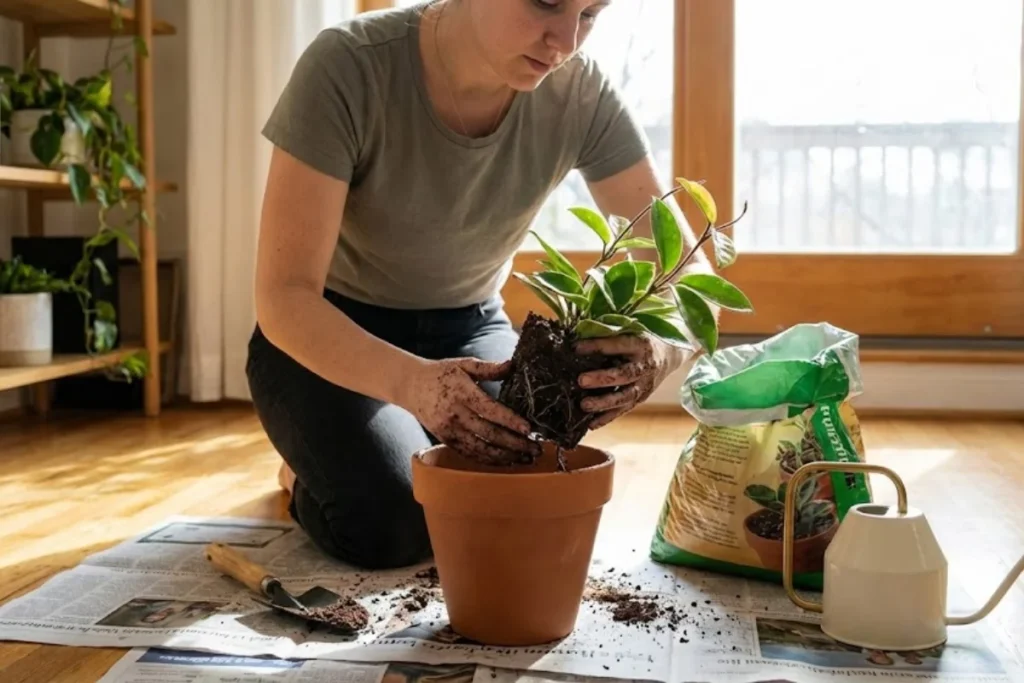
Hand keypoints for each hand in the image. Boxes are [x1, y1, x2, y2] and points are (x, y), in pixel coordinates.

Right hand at [400, 357, 540, 463]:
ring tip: (526, 459)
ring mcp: (449, 430)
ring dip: (505, 456)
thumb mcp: (464, 365)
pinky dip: (489, 460)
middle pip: (488, 433)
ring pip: (480, 449)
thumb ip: (488, 368)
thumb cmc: (442, 373)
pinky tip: (506, 461)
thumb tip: (513, 365)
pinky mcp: (445, 440)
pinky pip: (469, 454)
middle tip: (536, 449)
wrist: (411, 386)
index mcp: (462, 393)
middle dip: (515, 444)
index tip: (528, 429)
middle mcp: (454, 414)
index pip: (489, 409)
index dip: (510, 421)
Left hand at [575, 334, 690, 429]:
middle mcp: (645, 367)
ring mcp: (644, 386)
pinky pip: (623, 410)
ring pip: (624, 397)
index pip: (618, 345)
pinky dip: (607, 418)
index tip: (576, 348)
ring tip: (584, 405)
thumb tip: (577, 340)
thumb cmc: (640, 341)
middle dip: (602, 378)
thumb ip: (609, 335)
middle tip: (581, 380)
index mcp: (640, 345)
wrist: (669, 355)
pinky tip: (590, 424)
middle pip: (624, 374)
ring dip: (603, 403)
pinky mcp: (640, 399)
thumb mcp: (631, 331)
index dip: (598, 346)